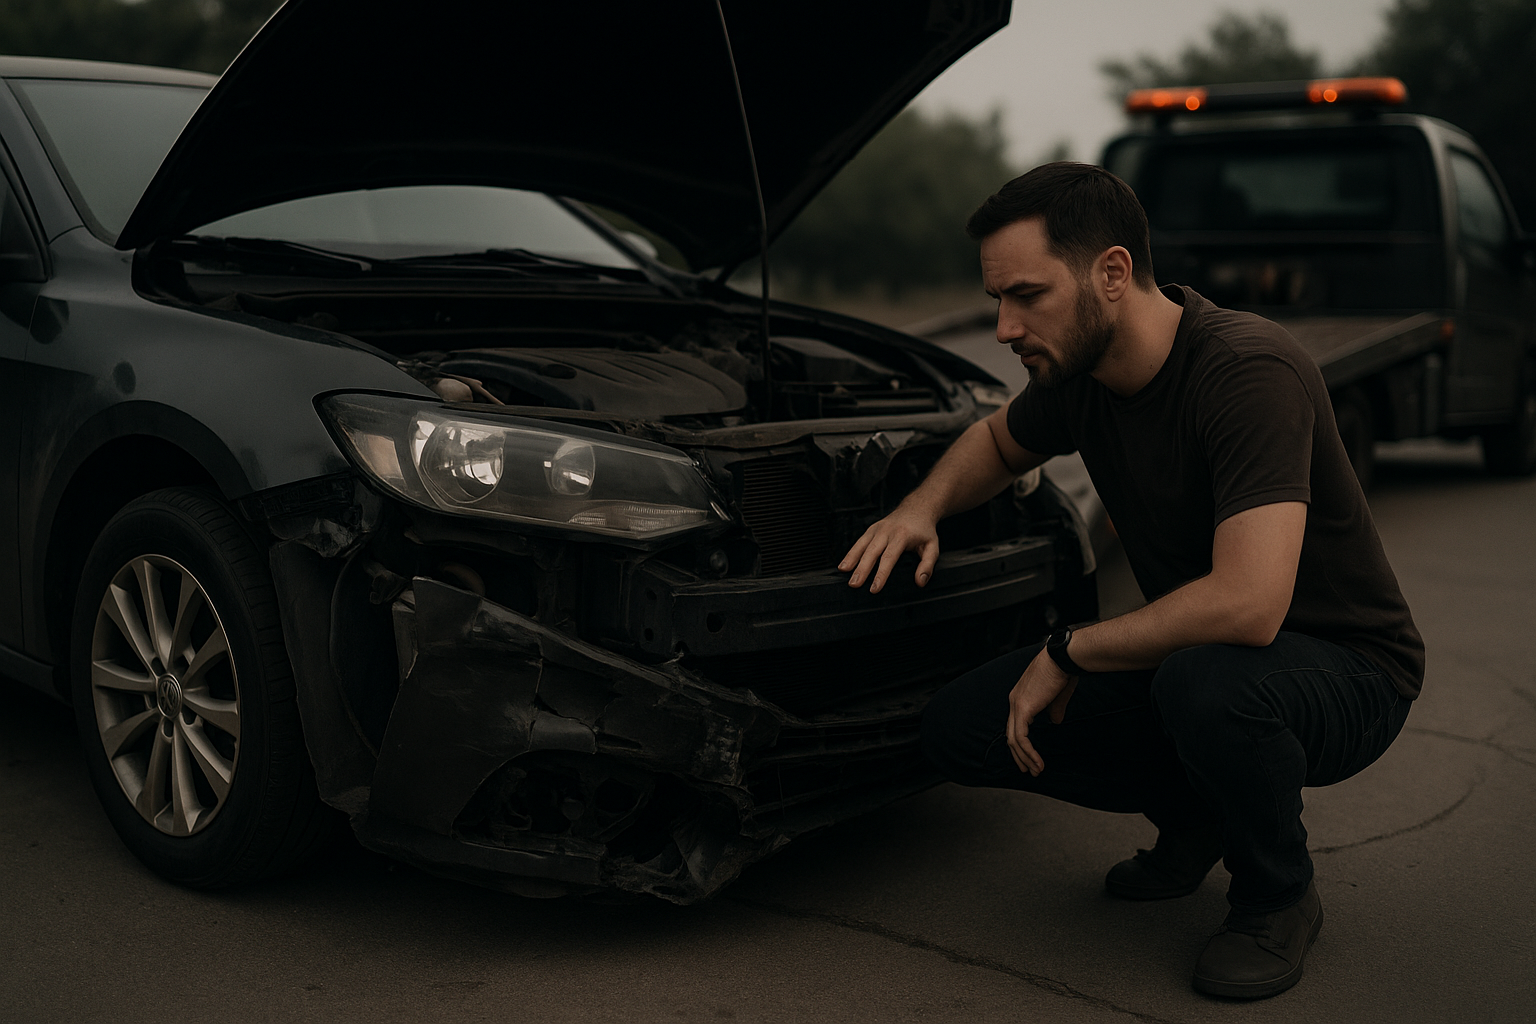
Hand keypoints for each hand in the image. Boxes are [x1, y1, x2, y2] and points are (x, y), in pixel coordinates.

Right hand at [839, 506, 939, 592]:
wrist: (917, 509)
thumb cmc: (924, 530)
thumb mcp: (932, 547)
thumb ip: (927, 565)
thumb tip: (920, 582)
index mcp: (902, 536)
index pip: (889, 558)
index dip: (881, 574)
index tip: (874, 588)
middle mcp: (887, 531)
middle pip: (872, 552)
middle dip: (862, 569)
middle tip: (854, 584)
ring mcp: (877, 529)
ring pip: (862, 545)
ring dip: (851, 559)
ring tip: (843, 572)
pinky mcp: (871, 529)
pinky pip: (859, 542)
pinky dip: (850, 553)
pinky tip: (844, 564)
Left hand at [1006, 648, 1078, 775]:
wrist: (1063, 659)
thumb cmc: (1063, 671)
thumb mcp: (1057, 696)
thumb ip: (1054, 710)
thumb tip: (1055, 722)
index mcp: (1021, 696)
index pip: (1016, 725)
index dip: (1021, 743)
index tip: (1030, 757)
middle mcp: (1014, 701)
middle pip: (1011, 735)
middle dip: (1020, 755)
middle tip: (1029, 770)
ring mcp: (1016, 705)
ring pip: (1014, 739)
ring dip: (1025, 758)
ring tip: (1036, 771)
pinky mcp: (1023, 709)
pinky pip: (1021, 737)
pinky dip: (1029, 752)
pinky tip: (1037, 762)